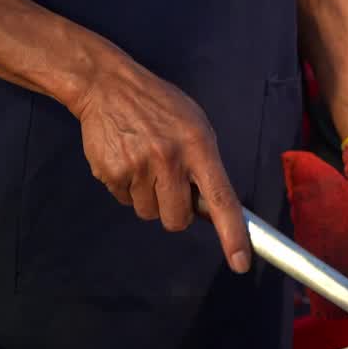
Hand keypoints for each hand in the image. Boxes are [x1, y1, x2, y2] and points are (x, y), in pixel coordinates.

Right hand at [70, 60, 250, 271]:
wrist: (108, 86)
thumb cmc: (160, 107)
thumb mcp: (196, 126)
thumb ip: (206, 165)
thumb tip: (212, 209)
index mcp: (198, 147)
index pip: (221, 200)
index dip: (232, 235)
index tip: (240, 262)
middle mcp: (169, 160)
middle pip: (177, 220)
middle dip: (176, 212)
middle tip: (170, 185)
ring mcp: (137, 167)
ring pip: (149, 213)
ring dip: (149, 198)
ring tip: (145, 163)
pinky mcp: (111, 172)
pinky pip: (124, 201)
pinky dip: (127, 187)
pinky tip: (127, 159)